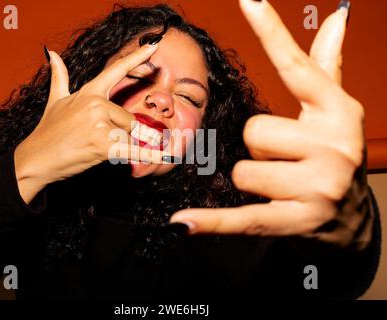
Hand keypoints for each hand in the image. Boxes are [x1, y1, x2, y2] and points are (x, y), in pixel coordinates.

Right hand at [15, 44, 165, 203]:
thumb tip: (52, 53)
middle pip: (129, 120)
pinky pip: (132, 150)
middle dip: (120, 134)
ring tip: (94, 148)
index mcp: (89, 92)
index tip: (154, 45)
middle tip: (95, 140)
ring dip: (119, 147)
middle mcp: (96, 104)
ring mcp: (100, 124)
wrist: (37, 158)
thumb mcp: (55, 100)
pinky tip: (166, 155)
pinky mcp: (103, 145)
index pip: (116, 70)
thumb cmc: (48, 130)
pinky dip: (148, 155)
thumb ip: (59, 77)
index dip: (137, 57)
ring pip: (128, 137)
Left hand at [171, 0, 368, 247]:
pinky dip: (212, 222)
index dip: (271, 32)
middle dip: (260, 145)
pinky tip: (182, 223)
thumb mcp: (334, 111)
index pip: (297, 68)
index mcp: (339, 112)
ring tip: (281, 184)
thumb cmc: (333, 155)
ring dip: (254, 177)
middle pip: (254, 130)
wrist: (352, 219)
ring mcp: (318, 188)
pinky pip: (242, 217)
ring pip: (244, 170)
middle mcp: (335, 148)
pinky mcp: (295, 222)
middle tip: (284, 158)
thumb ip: (326, 67)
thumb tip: (335, 18)